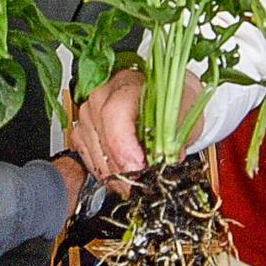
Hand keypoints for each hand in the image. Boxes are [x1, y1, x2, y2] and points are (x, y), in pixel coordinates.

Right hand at [67, 67, 202, 187]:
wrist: (168, 101)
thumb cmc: (175, 106)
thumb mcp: (183, 121)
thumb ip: (172, 140)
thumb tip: (163, 164)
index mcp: (130, 84)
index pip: (115, 113)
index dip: (123, 145)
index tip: (138, 167)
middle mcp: (104, 94)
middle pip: (103, 136)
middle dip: (122, 168)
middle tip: (141, 182)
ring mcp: (89, 111)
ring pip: (93, 150)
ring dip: (114, 174)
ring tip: (134, 182)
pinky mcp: (82, 128)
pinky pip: (86, 156)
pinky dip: (104, 171)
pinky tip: (121, 175)